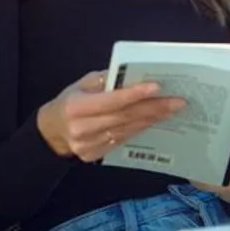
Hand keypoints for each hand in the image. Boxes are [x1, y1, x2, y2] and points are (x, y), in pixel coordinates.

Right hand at [37, 71, 185, 162]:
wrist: (52, 131)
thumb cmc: (69, 101)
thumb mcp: (81, 84)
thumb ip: (105, 80)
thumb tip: (133, 75)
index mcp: (76, 107)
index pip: (112, 101)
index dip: (135, 94)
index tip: (158, 87)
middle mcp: (82, 129)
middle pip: (124, 117)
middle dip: (154, 108)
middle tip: (178, 101)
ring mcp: (89, 145)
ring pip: (127, 130)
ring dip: (152, 119)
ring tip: (172, 110)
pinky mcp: (96, 155)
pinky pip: (123, 140)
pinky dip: (140, 129)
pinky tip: (155, 121)